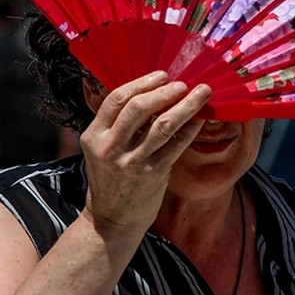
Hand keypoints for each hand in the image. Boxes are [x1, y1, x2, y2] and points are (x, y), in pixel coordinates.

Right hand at [78, 71, 209, 234]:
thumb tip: (152, 93)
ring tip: (200, 93)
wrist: (112, 219)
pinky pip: (177, 144)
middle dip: (164, 91)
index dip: (141, 83)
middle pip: (138, 107)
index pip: (116, 99)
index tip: (161, 76)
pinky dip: (191, 128)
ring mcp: (133, 162)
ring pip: (163, 124)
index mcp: (94, 136)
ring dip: (186, 105)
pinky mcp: (154, 174)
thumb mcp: (102, 149)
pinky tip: (201, 118)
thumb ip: (118, 125)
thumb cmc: (111, 179)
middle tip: (182, 84)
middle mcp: (110, 148)